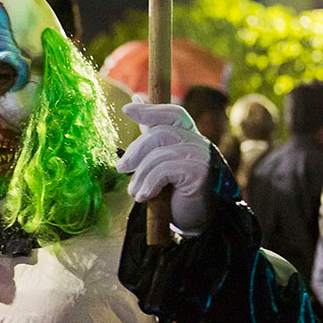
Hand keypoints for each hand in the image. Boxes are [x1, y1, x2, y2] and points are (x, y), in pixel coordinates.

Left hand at [116, 101, 210, 235]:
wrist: (196, 220)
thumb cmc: (176, 191)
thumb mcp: (161, 160)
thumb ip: (150, 134)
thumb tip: (134, 102)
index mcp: (190, 136)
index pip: (173, 114)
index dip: (150, 110)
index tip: (126, 110)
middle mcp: (199, 143)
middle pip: (160, 133)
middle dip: (135, 151)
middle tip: (121, 168)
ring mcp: (201, 157)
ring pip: (159, 153)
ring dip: (140, 174)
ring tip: (134, 191)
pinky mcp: (199, 173)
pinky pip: (164, 170)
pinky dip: (149, 184)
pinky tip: (144, 197)